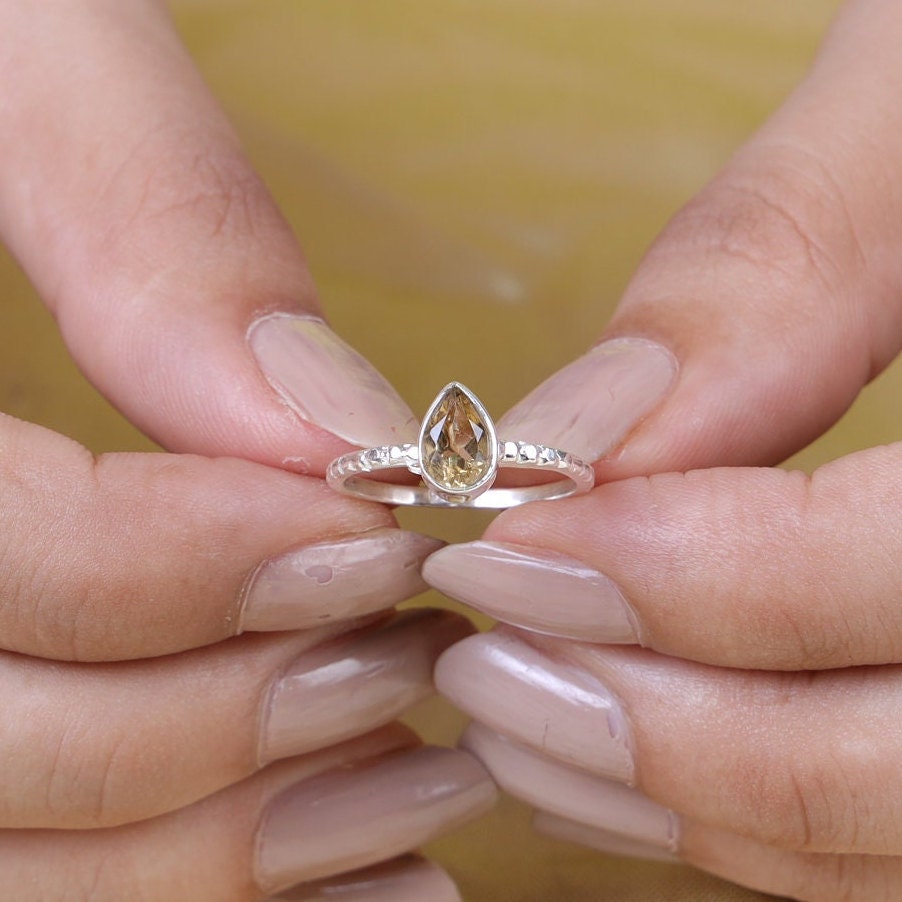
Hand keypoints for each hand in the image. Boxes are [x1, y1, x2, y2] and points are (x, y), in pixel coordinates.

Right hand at [0, 1, 493, 897]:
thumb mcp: (2, 49)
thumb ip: (145, 213)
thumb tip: (329, 418)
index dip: (204, 562)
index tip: (386, 531)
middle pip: (29, 759)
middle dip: (257, 719)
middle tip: (421, 658)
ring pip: (47, 870)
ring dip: (262, 852)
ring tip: (429, 786)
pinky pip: (65, 885)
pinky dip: (232, 899)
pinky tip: (363, 881)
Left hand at [427, 1, 901, 897]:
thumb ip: (769, 273)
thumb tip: (572, 441)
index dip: (697, 582)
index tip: (505, 551)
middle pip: (894, 770)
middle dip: (667, 734)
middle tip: (485, 670)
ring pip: (879, 838)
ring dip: (679, 805)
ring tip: (513, 721)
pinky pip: (870, 838)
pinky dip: (735, 827)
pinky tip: (614, 760)